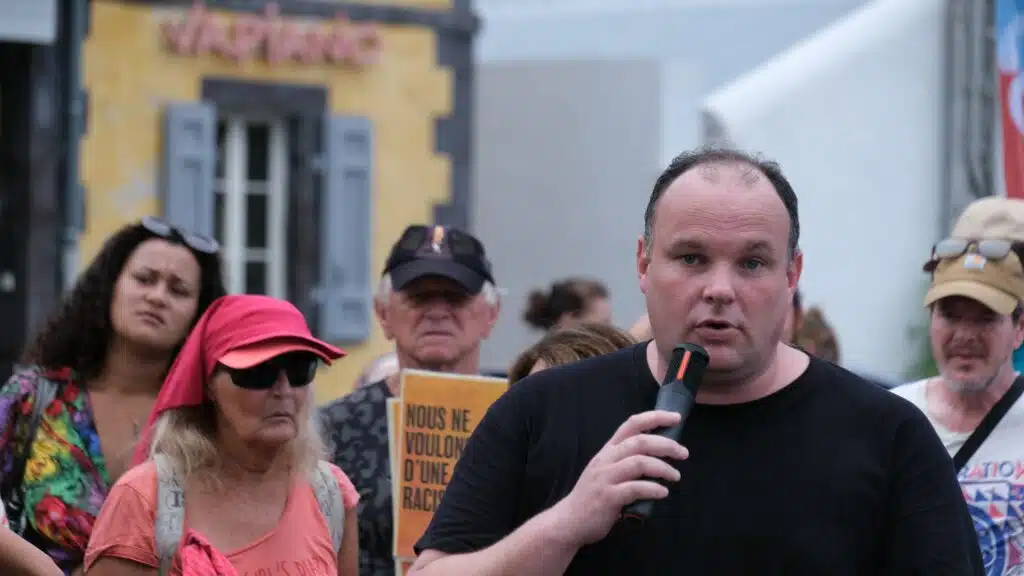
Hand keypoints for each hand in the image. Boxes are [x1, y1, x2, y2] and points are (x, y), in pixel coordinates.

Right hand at [552, 410, 688, 545]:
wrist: (569, 520)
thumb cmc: (593, 495)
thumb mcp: (606, 470)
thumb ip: (625, 460)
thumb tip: (657, 455)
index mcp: (608, 450)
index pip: (632, 424)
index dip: (655, 418)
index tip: (676, 417)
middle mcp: (606, 459)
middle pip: (640, 442)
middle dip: (666, 444)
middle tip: (683, 453)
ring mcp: (606, 478)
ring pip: (639, 462)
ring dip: (663, 468)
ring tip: (675, 476)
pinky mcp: (608, 497)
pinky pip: (635, 488)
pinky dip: (652, 489)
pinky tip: (662, 493)